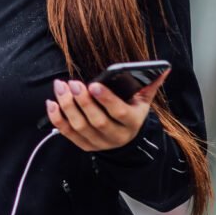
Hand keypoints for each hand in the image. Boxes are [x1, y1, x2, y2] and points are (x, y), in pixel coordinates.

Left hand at [45, 69, 169, 151]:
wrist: (125, 139)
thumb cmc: (132, 112)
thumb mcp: (143, 100)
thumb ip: (150, 84)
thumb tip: (163, 68)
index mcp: (132, 122)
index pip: (119, 112)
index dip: (106, 99)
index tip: (93, 84)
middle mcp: (116, 136)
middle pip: (96, 121)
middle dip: (83, 101)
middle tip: (72, 83)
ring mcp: (99, 143)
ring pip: (80, 127)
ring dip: (67, 106)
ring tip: (61, 87)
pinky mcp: (84, 145)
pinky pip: (67, 133)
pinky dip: (57, 118)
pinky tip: (51, 102)